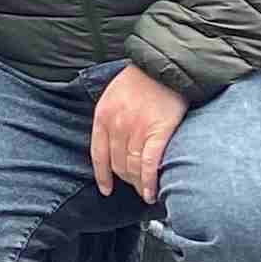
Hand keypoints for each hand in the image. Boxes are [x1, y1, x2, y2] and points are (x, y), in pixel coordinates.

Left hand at [90, 62, 187, 201]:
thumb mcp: (112, 97)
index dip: (102, 176)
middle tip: (135, 188)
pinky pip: (149, 164)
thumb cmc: (138, 81)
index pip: (98, 154)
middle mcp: (117, 125)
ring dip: (139, 185)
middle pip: (118, 164)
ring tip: (145, 193)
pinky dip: (149, 183)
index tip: (106, 189)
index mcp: (103, 116)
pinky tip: (150, 194)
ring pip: (133, 168)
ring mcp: (136, 130)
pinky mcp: (158, 132)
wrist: (162, 67)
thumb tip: (111, 145)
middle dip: (126, 180)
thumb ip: (109, 120)